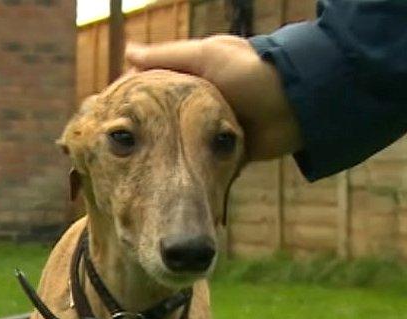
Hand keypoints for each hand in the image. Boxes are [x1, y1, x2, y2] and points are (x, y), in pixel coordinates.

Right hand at [127, 36, 302, 160]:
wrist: (296, 106)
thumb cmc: (251, 73)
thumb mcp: (206, 56)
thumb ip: (167, 56)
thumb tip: (127, 51)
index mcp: (195, 77)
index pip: (155, 87)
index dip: (133, 99)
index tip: (110, 113)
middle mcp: (200, 104)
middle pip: (162, 118)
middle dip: (144, 131)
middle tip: (117, 148)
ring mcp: (211, 130)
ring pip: (177, 143)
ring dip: (162, 154)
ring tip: (132, 168)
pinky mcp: (224, 154)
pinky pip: (199, 163)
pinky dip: (186, 169)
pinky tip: (162, 179)